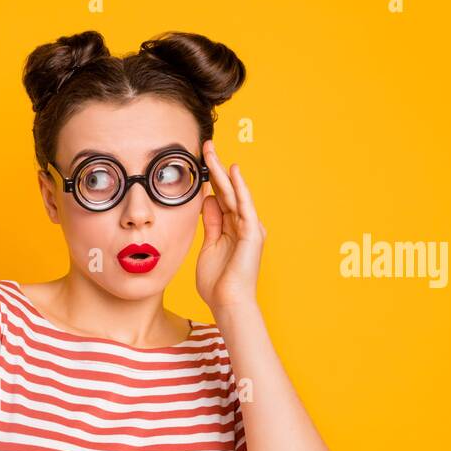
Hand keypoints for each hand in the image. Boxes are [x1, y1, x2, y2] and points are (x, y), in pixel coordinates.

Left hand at [196, 139, 265, 312]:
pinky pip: (244, 205)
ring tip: (211, 152)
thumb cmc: (217, 284)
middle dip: (215, 169)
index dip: (209, 179)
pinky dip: (240, 187)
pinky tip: (233, 171)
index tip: (198, 162)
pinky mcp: (251, 233)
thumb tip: (206, 201)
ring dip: (222, 172)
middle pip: (226, 191)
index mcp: (231, 229)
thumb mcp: (208, 247)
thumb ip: (210, 224)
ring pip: (233, 193)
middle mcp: (243, 225)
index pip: (219, 198)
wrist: (229, 303)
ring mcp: (248, 228)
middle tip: (205, 147)